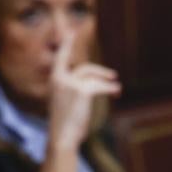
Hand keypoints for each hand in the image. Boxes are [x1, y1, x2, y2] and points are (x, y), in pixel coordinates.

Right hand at [45, 29, 120, 151]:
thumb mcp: (66, 101)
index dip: (67, 45)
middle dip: (100, 73)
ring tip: (117, 89)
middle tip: (113, 77)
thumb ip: (73, 88)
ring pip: (93, 77)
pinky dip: (110, 89)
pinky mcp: (81, 90)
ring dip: (106, 83)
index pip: (61, 58)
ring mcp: (70, 84)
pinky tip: (116, 93)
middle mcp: (59, 79)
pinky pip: (100, 86)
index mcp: (54, 81)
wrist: (62, 139)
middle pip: (84, 68)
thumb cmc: (65, 124)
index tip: (71, 32)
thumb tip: (92, 80)